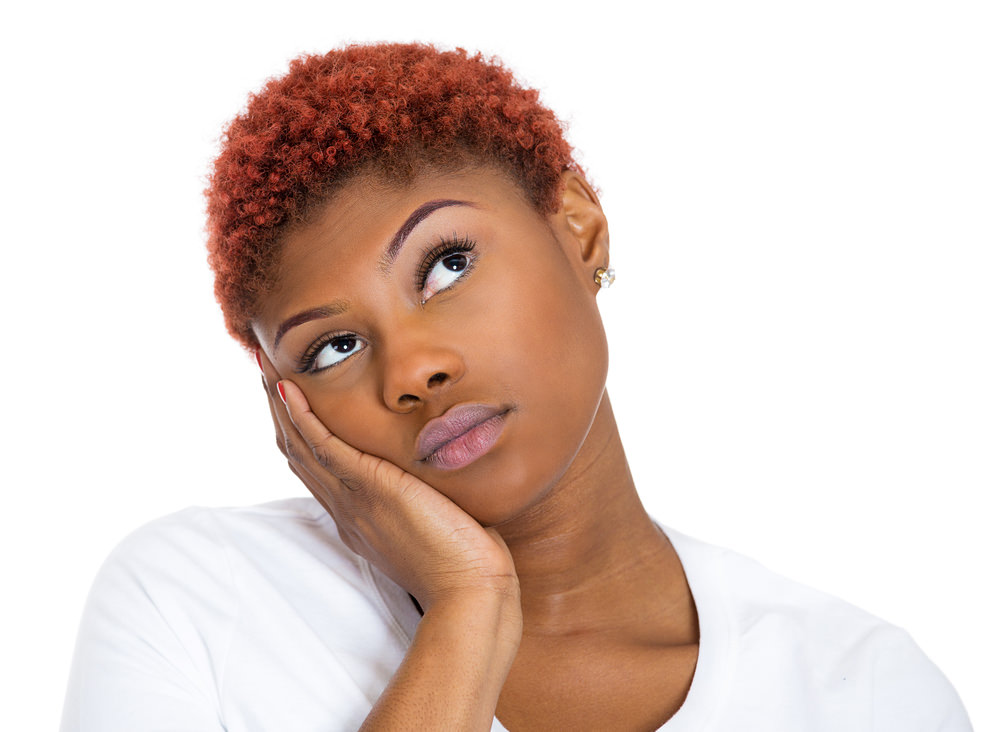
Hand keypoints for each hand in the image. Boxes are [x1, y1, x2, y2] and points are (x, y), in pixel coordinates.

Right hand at [258, 352, 518, 613]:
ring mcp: (354, 499)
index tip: (290, 400)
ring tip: (268, 372)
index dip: (298, 432)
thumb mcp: (436, 520)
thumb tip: (441, 477)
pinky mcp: (371, 488)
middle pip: (298, 453)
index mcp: (358, 516)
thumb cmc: (465, 560)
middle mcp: (347, 507)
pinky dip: (304, 417)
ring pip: (302, 446)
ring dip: (283, 406)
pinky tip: (292, 392)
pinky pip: (325, 447)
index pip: (316, 467)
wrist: (470, 590)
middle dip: (280, 412)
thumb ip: (427, 497)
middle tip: (266, 375)